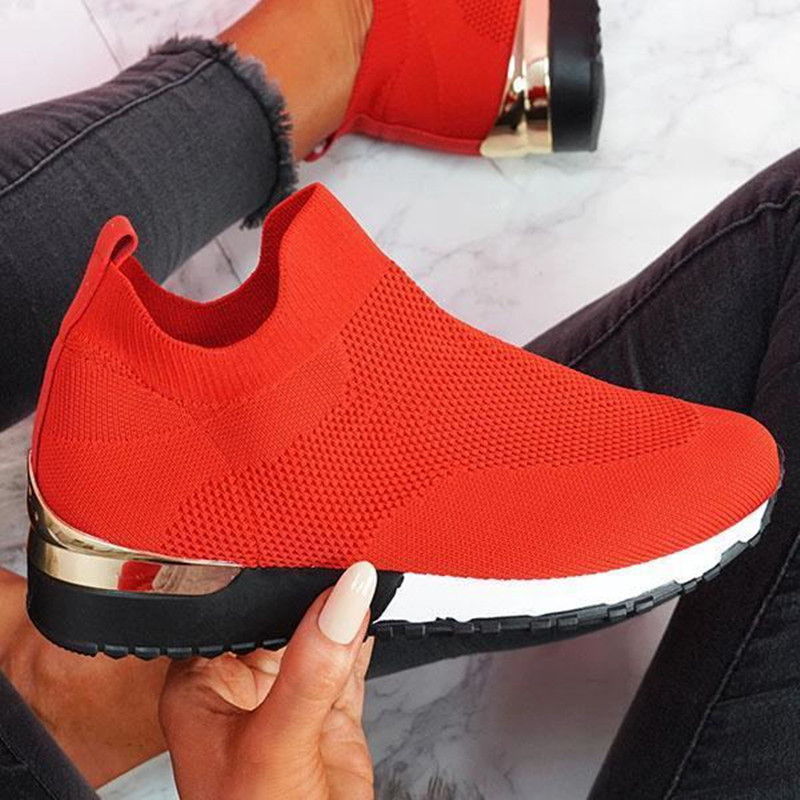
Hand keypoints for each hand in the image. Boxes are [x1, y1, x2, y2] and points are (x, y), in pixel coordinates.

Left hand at [160, 562, 377, 799]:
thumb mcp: (277, 742)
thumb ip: (312, 666)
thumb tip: (344, 596)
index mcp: (203, 683)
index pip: (234, 607)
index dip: (268, 573)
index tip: (306, 536)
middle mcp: (245, 683)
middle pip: (281, 614)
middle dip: (313, 584)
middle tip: (344, 541)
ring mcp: (291, 695)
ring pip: (320, 631)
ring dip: (343, 605)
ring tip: (364, 564)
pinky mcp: (332, 709)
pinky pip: (351, 657)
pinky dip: (366, 634)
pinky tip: (374, 608)